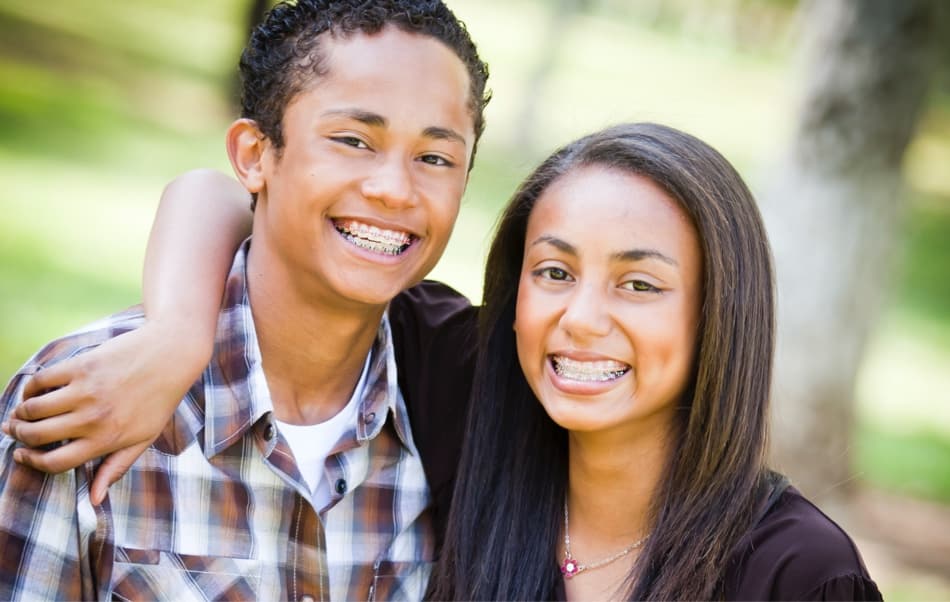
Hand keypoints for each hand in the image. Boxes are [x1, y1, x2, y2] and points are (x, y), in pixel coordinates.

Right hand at [2, 319, 211, 503]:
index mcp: (107, 440)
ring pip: (33, 409)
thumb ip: (116, 468)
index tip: (21, 455)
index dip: (31, 462)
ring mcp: (85, 391)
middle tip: (13, 430)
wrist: (172, 356)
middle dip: (18, 435)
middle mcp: (93, 418)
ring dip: (19, 413)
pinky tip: (32, 391)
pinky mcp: (81, 366)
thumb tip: (95, 499)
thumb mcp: (144, 438)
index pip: (55, 463)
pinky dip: (29, 388)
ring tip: (19, 413)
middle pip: (37, 436)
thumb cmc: (159, 400)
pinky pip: (41, 380)